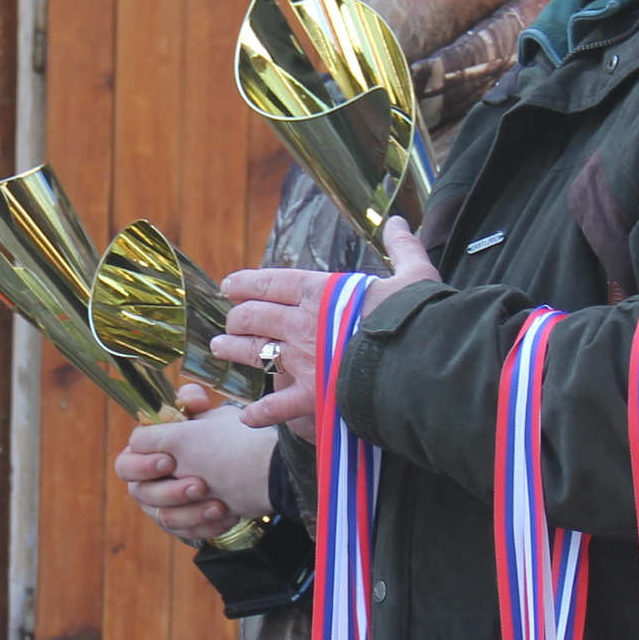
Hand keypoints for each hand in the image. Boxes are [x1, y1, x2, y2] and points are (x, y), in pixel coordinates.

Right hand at [114, 394, 278, 545]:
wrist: (267, 476)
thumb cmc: (232, 445)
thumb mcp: (208, 420)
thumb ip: (184, 404)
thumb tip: (186, 398)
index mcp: (152, 452)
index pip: (127, 463)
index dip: (144, 464)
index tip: (170, 461)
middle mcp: (155, 479)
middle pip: (141, 494)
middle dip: (170, 492)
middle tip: (199, 486)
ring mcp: (169, 504)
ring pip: (165, 517)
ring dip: (191, 512)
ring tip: (219, 504)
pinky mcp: (186, 523)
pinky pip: (186, 532)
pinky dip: (206, 524)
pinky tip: (228, 515)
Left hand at [213, 217, 443, 430]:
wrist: (419, 365)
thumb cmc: (416, 318)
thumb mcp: (413, 276)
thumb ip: (402, 248)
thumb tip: (399, 222)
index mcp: (321, 292)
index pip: (272, 282)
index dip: (246, 283)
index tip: (230, 285)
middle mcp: (302, 324)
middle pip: (255, 316)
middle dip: (237, 317)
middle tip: (230, 322)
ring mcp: (302, 361)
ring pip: (254, 353)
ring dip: (233, 350)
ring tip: (220, 349)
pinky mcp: (309, 397)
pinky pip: (274, 406)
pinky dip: (259, 413)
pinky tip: (247, 417)